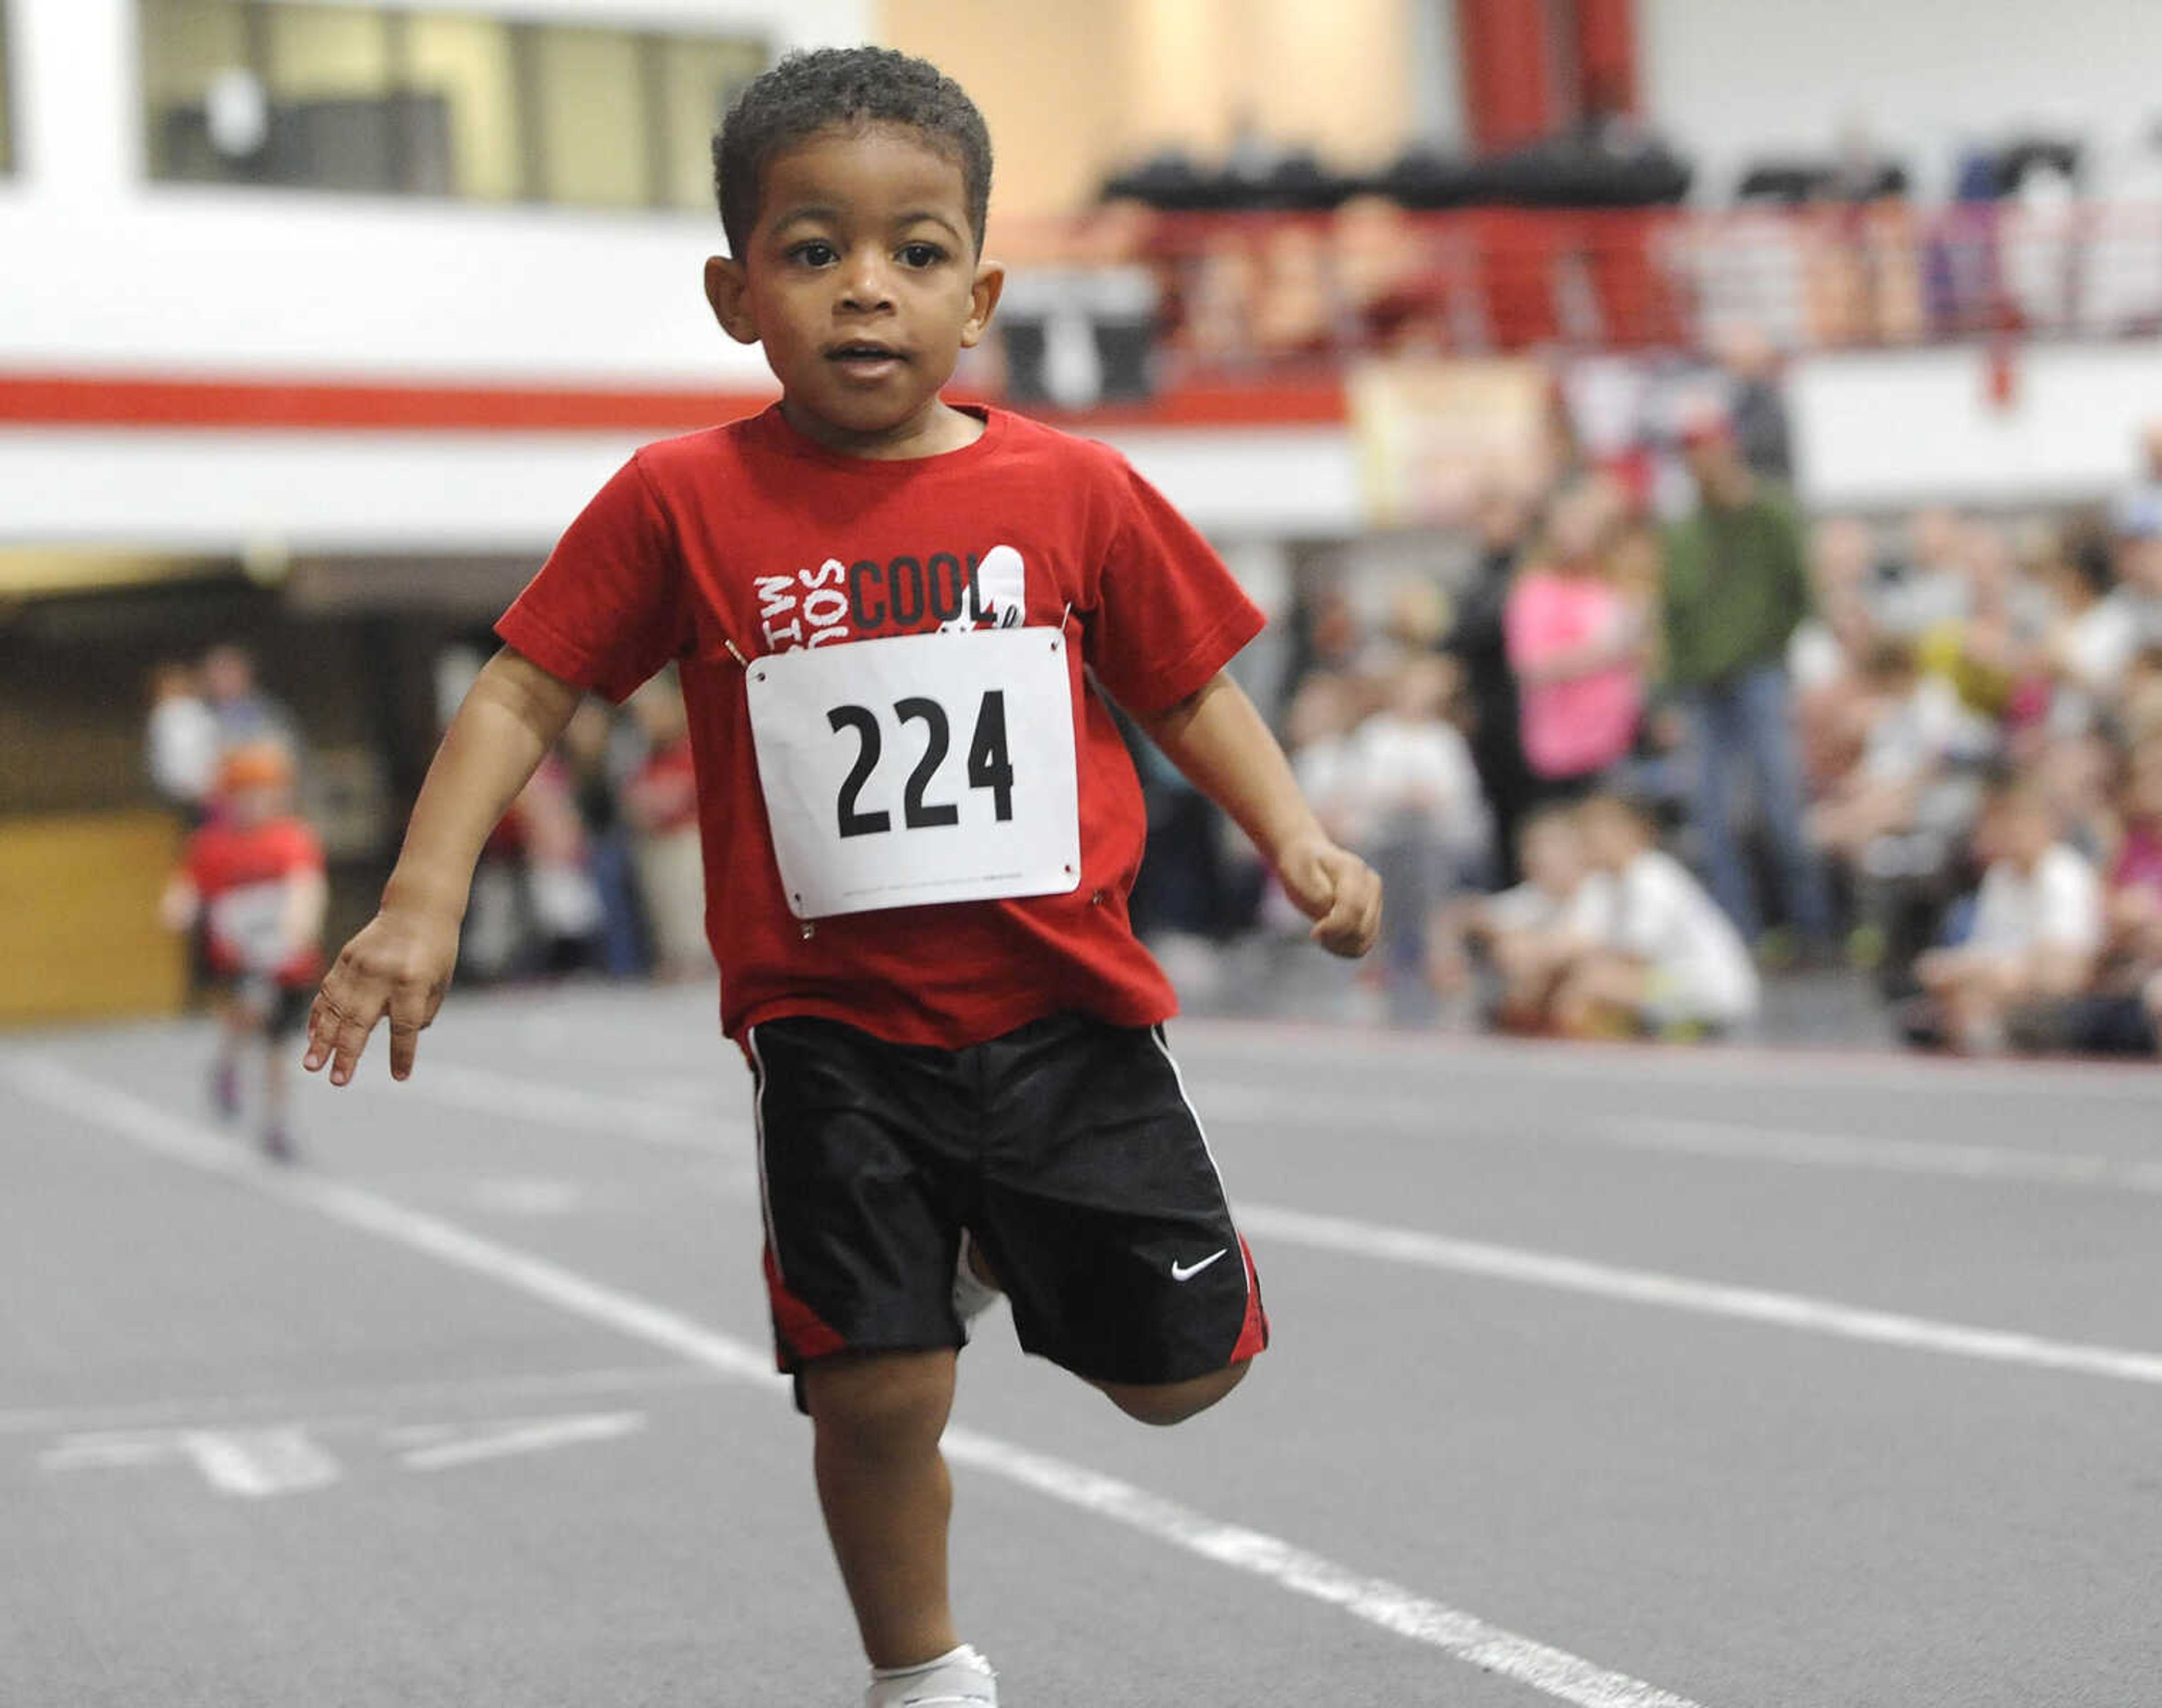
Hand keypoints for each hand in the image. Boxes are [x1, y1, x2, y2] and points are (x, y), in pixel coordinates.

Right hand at [303, 906, 460, 1084]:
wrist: (417, 908)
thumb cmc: (436, 949)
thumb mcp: (440, 982)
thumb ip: (422, 1012)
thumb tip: (405, 1039)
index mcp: (413, 981)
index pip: (406, 1026)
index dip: (402, 1053)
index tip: (400, 1076)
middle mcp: (382, 975)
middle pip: (360, 1022)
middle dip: (347, 1055)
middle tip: (337, 1081)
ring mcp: (359, 966)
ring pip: (335, 1010)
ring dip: (322, 1040)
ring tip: (311, 1065)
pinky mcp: (345, 959)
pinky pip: (327, 992)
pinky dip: (319, 1016)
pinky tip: (312, 1036)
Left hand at [1275, 836, 1382, 959]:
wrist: (1308, 857)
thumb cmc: (1301, 867)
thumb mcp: (1299, 875)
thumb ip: (1318, 896)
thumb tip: (1331, 915)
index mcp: (1353, 869)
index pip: (1353, 908)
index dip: (1334, 927)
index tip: (1313, 932)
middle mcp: (1371, 884)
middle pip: (1361, 928)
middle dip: (1335, 937)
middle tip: (1315, 932)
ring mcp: (1376, 899)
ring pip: (1366, 939)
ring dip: (1341, 945)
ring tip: (1322, 935)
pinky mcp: (1373, 914)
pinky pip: (1365, 943)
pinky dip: (1347, 948)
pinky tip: (1330, 940)